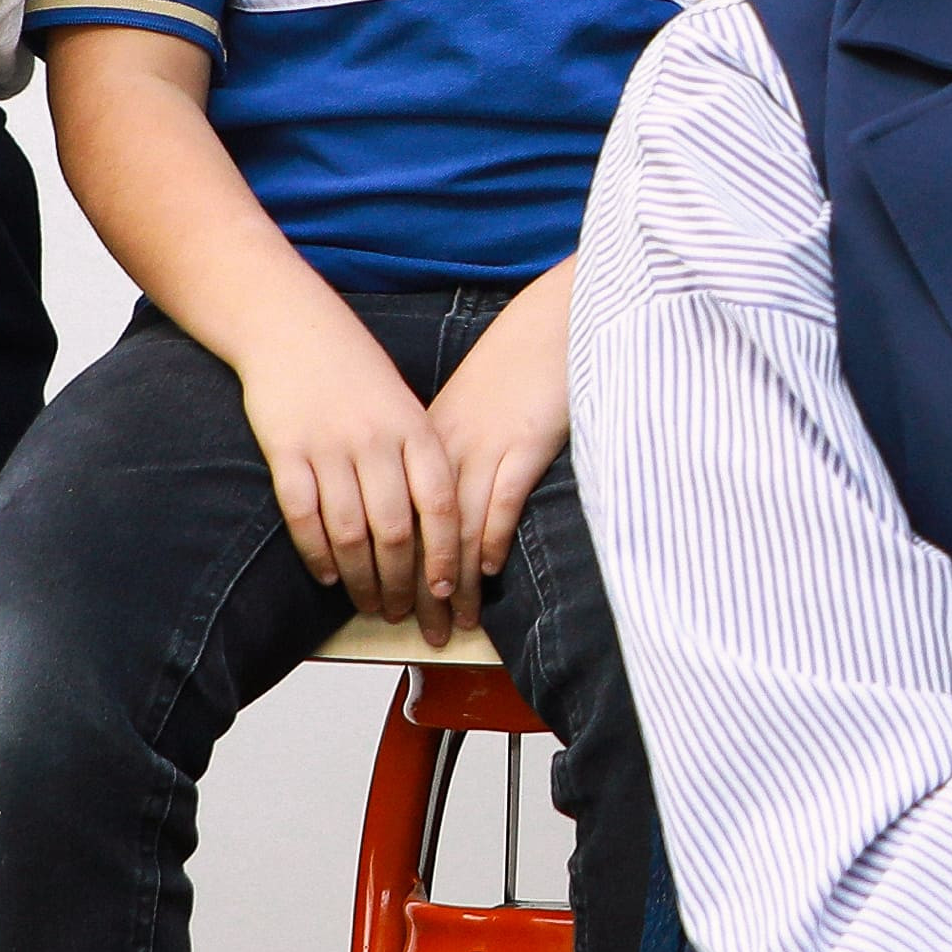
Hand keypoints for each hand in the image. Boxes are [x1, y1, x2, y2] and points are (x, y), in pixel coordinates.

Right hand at [236, 320, 456, 633]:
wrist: (292, 328)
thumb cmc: (355, 373)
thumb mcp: (404, 407)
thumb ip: (421, 459)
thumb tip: (442, 527)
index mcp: (415, 429)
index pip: (440, 506)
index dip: (445, 555)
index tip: (447, 592)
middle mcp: (376, 440)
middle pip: (395, 531)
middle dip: (402, 583)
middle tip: (403, 614)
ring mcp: (330, 446)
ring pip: (350, 533)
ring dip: (360, 579)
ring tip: (368, 604)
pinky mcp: (286, 450)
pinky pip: (304, 516)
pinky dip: (316, 554)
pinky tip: (327, 576)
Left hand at [419, 289, 572, 649]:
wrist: (555, 321)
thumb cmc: (519, 367)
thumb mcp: (472, 411)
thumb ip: (456, 455)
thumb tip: (445, 508)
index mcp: (430, 439)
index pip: (401, 518)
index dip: (397, 568)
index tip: (396, 605)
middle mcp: (449, 447)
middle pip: (424, 531)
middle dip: (421, 590)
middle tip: (421, 631)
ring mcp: (487, 445)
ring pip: (458, 526)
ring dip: (455, 580)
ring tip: (455, 620)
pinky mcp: (525, 442)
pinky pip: (501, 499)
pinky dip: (492, 537)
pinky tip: (490, 568)